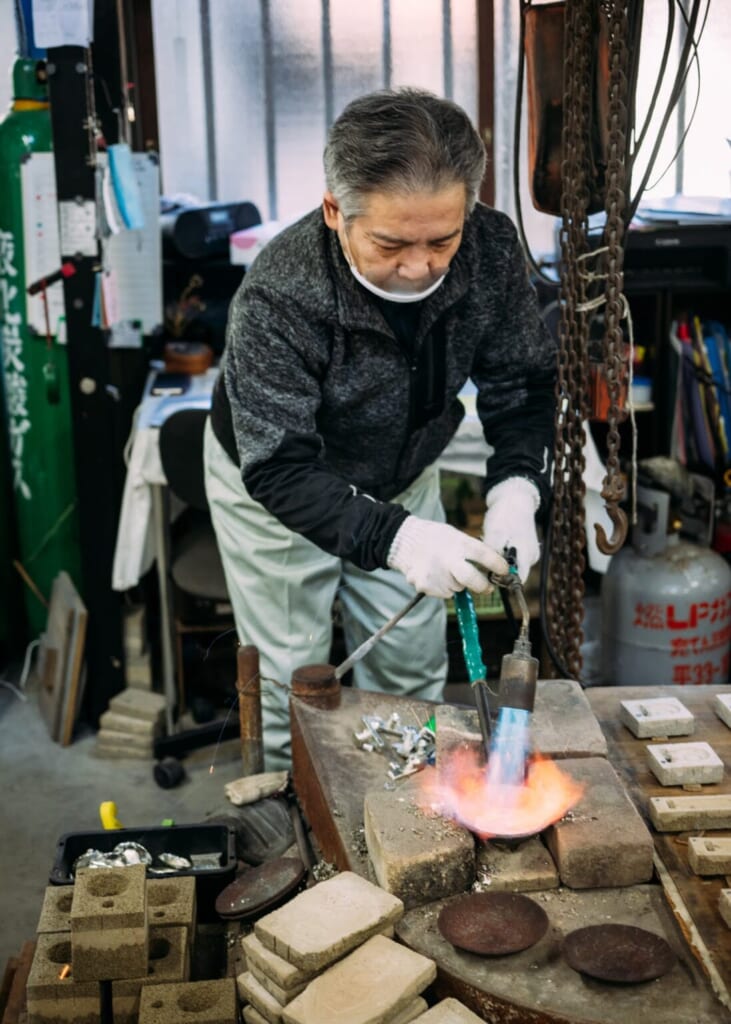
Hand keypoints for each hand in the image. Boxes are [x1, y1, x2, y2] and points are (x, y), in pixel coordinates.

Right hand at [387, 516, 508, 598]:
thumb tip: (493, 565)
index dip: (498, 565)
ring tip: (444, 569)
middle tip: (486, 587)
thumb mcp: (454, 535)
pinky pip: (444, 593)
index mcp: (458, 544)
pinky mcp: (427, 586)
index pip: (485, 556)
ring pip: (458, 588)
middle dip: (483, 587)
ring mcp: (437, 574)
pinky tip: (434, 574)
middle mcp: (448, 560)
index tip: (504, 571)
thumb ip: (471, 550)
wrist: (404, 542)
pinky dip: (442, 587)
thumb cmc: (434, 538)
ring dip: (456, 583)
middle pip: (474, 581)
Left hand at [482, 477, 539, 582]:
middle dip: (499, 569)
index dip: (502, 581)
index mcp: (526, 555)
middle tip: (489, 554)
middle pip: (515, 574)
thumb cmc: (505, 515)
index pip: (517, 581)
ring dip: (501, 561)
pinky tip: (498, 542)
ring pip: (513, 565)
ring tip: (494, 544)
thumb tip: (491, 573)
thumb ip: (494, 555)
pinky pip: (514, 557)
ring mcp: (530, 551)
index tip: (489, 571)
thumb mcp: (494, 534)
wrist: (515, 497)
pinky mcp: (526, 547)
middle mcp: (532, 556)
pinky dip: (504, 553)